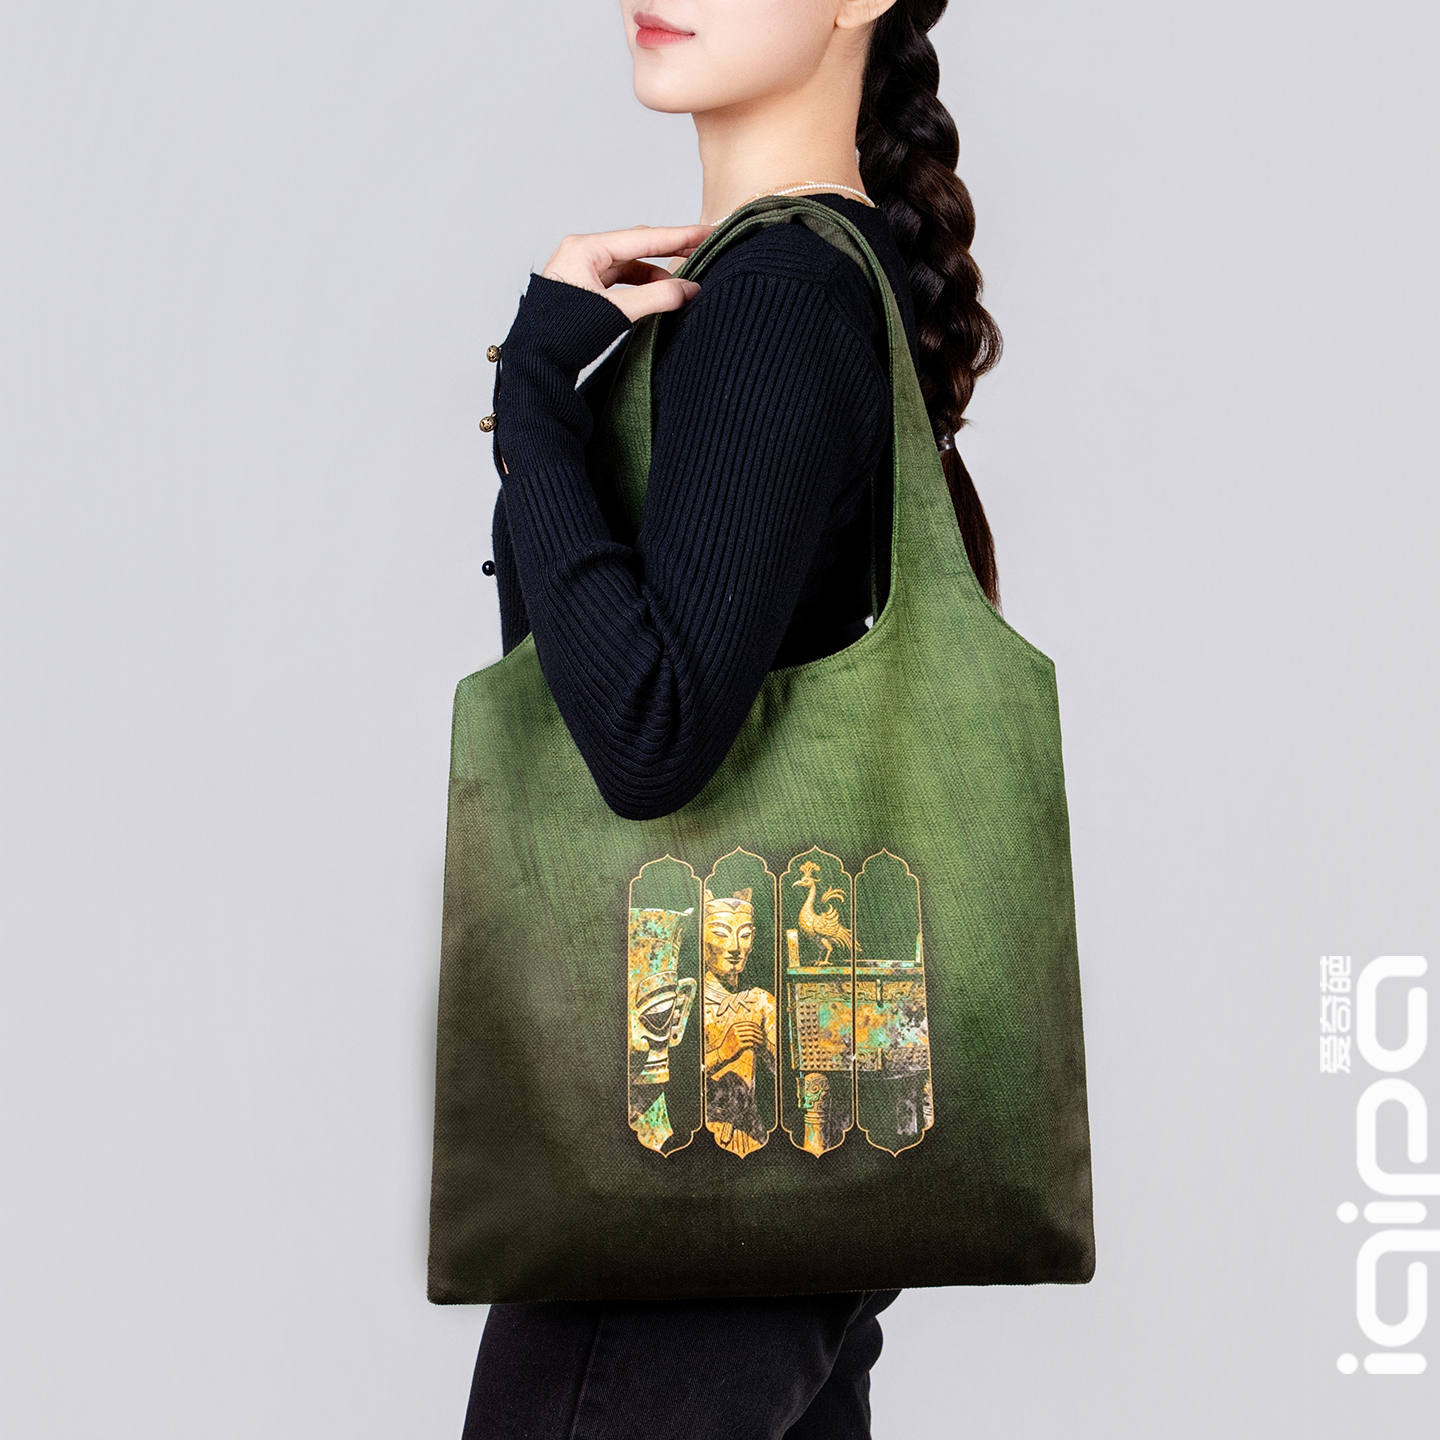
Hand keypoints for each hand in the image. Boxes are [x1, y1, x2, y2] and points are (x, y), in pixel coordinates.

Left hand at [541, 224, 711, 322]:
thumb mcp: (616, 313)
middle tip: (701, 252)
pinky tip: (658, 296)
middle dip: (669, 252)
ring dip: (656, 274)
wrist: (534, 363)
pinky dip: (641, 287)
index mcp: (584, 249)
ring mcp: (581, 272)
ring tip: (681, 286)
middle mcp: (581, 254)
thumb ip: (656, 298)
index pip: (642, 238)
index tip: (706, 232)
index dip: (678, 236)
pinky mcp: (583, 290)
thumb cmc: (563, 335)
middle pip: (636, 246)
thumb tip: (690, 290)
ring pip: (629, 266)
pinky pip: (619, 281)